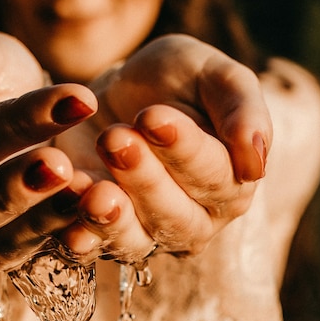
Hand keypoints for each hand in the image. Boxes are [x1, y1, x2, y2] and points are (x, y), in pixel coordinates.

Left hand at [55, 34, 272, 262]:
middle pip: (176, 217)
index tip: (153, 117)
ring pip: (134, 242)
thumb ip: (244, 108)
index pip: (217, 177)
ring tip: (91, 188)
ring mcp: (145, 235)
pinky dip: (75, 231)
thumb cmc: (179, 81)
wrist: (119, 89)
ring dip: (110, 218)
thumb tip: (257, 163)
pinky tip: (62, 206)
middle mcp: (194, 221)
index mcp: (232, 184)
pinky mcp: (96, 234)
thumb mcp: (216, 75)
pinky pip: (88, 245)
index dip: (186, 150)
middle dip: (145, 179)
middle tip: (116, 137)